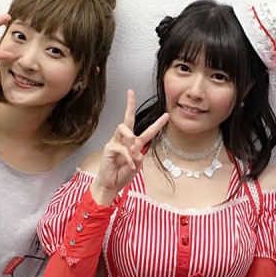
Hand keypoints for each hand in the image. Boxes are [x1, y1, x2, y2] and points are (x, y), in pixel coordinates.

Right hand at [91, 90, 168, 204]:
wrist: (111, 184)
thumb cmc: (123, 173)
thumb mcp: (137, 164)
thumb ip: (138, 154)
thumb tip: (135, 146)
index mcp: (134, 143)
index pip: (147, 131)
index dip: (157, 123)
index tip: (166, 114)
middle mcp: (124, 139)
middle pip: (128, 118)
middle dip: (130, 104)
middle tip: (131, 92)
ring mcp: (115, 142)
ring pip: (123, 128)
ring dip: (131, 139)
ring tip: (133, 152)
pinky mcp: (109, 148)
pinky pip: (122, 148)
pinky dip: (128, 158)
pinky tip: (130, 165)